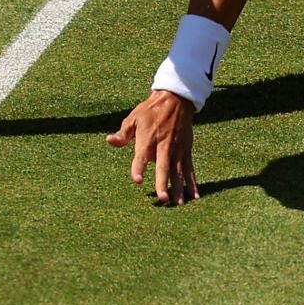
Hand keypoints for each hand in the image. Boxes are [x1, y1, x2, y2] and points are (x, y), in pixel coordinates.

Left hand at [106, 89, 198, 204]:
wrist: (175, 100)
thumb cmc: (151, 110)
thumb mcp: (134, 118)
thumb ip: (123, 133)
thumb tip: (109, 141)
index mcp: (148, 139)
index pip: (142, 156)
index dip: (139, 168)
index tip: (138, 180)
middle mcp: (164, 146)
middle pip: (164, 167)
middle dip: (163, 183)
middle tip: (162, 199)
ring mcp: (177, 149)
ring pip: (179, 172)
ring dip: (179, 188)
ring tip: (178, 204)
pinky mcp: (186, 150)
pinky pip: (190, 169)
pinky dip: (192, 183)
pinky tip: (194, 196)